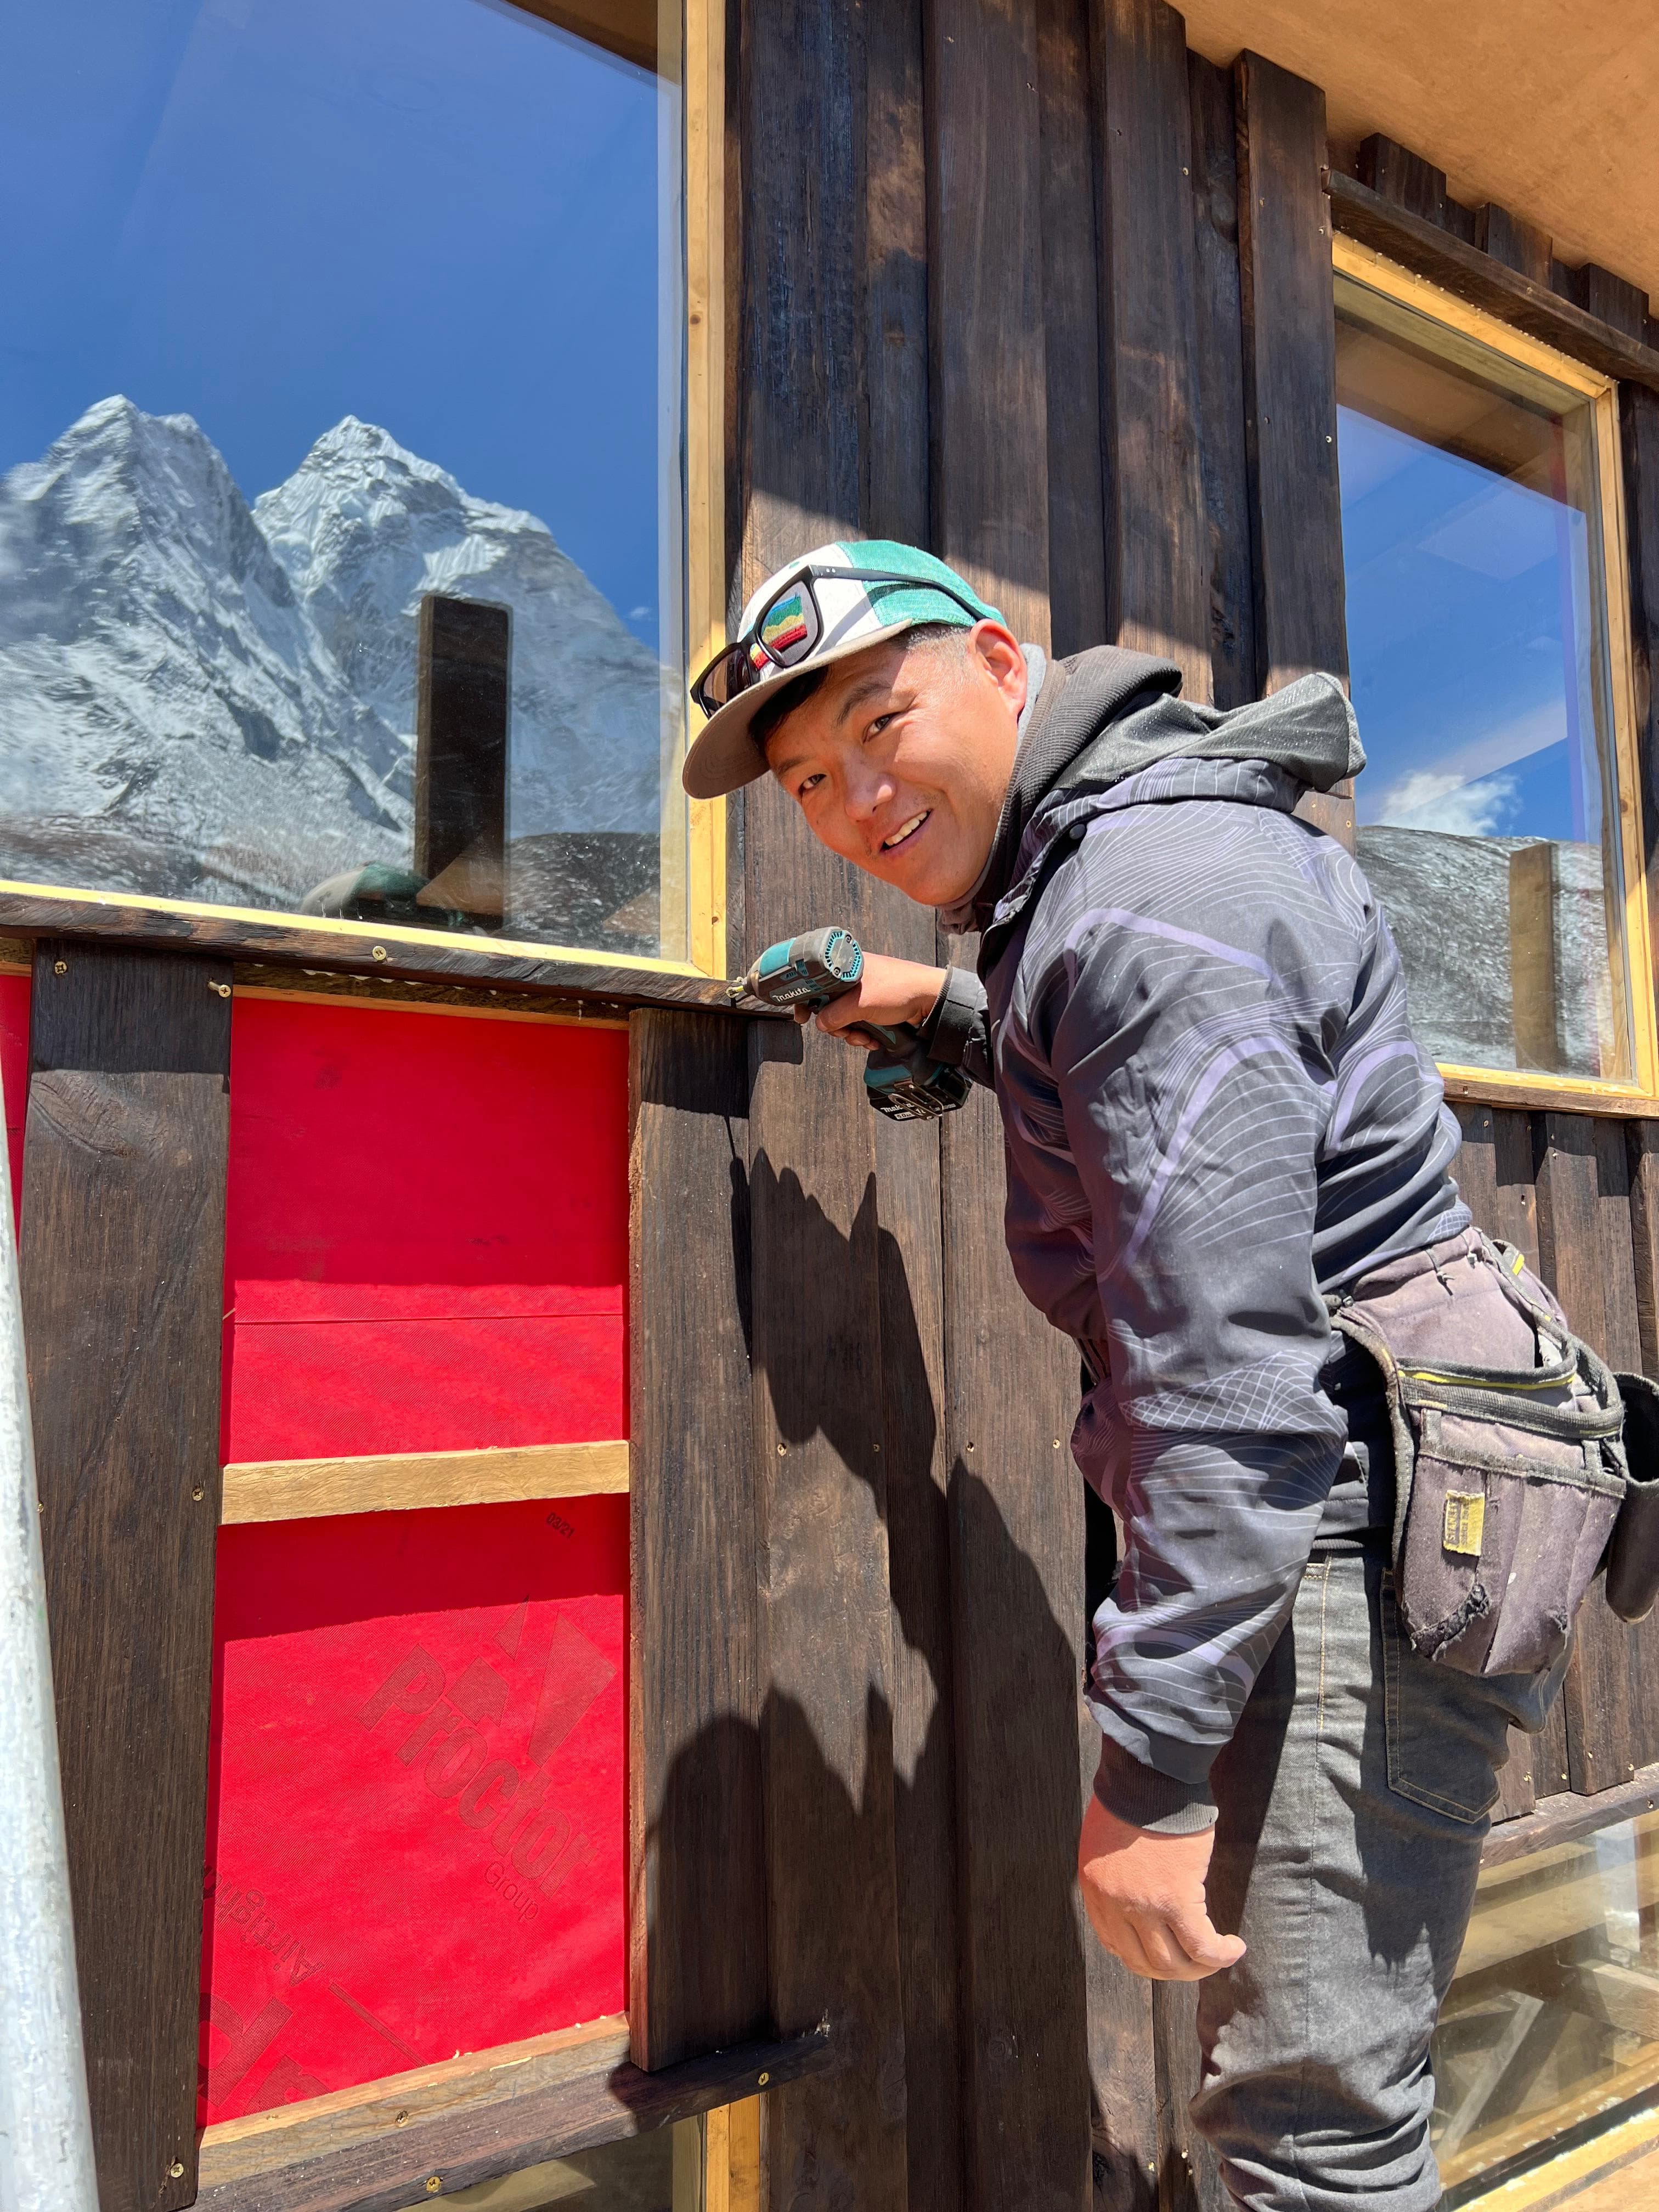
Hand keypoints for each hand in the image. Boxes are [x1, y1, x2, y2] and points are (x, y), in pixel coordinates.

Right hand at [804, 956, 948, 1047]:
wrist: (931, 1000)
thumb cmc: (899, 989)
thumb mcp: (860, 1003)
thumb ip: (835, 1015)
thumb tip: (821, 1024)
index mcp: (846, 967)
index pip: (816, 982)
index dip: (807, 999)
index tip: (802, 1015)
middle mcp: (854, 979)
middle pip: (829, 1006)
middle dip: (837, 1025)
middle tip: (845, 1031)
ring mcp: (865, 994)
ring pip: (844, 1019)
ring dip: (852, 1033)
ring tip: (865, 1036)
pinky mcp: (875, 1008)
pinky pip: (859, 1024)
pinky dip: (864, 1034)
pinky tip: (874, 1038)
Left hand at [1077, 1795, 1245, 1980]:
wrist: (1148, 1775)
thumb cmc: (1133, 1797)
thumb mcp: (1106, 1842)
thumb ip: (1116, 1874)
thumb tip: (1138, 1896)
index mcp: (1095, 1889)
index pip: (1115, 1944)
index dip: (1143, 1956)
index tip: (1165, 1949)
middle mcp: (1115, 1905)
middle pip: (1144, 1963)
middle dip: (1173, 1969)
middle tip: (1196, 1960)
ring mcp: (1144, 1906)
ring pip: (1173, 1963)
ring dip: (1199, 1968)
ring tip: (1220, 1955)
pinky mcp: (1177, 1899)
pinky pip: (1201, 1945)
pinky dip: (1220, 1954)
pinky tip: (1234, 1947)